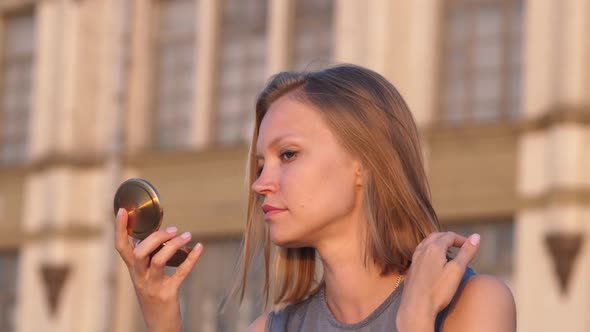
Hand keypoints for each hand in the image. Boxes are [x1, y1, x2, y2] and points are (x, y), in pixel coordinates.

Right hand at [114, 208, 203, 331]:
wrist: (160, 328)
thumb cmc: (155, 300)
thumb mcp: (145, 280)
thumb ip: (145, 262)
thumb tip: (147, 239)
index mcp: (134, 272)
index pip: (121, 248)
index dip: (120, 229)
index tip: (123, 210)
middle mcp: (140, 278)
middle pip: (139, 252)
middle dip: (155, 237)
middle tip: (172, 229)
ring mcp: (153, 287)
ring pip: (158, 261)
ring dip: (174, 245)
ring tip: (187, 235)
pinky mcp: (168, 294)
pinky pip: (180, 273)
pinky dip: (191, 259)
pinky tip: (200, 248)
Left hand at [396, 231, 479, 330]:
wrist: (416, 307)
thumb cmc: (438, 290)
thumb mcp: (457, 270)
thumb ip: (466, 252)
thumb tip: (476, 236)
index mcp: (433, 248)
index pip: (449, 235)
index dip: (462, 239)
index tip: (470, 246)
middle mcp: (422, 250)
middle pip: (436, 236)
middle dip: (449, 238)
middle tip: (460, 246)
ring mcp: (415, 260)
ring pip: (426, 243)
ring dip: (438, 243)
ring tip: (449, 253)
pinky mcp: (411, 270)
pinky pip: (421, 253)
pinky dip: (430, 251)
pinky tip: (434, 263)